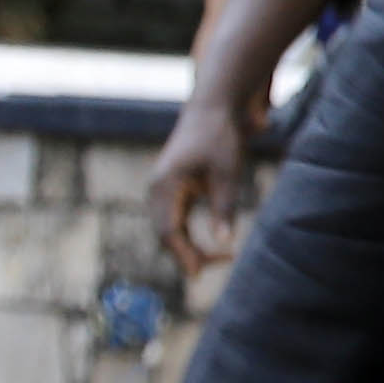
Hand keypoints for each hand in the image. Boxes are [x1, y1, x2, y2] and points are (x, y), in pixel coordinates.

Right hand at [147, 87, 252, 272]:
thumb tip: (225, 243)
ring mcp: (162, 189)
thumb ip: (224, 208)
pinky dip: (187, 234)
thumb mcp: (226, 173)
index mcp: (164, 186)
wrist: (212, 108)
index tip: (202, 274)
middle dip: (188, 254)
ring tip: (214, 260)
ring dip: (188, 246)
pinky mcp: (171, 187)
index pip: (169, 231)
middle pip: (166, 233)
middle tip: (219, 265)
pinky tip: (204, 244)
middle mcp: (157, 190)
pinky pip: (174, 219)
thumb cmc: (219, 136)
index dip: (185, 255)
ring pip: (169, 228)